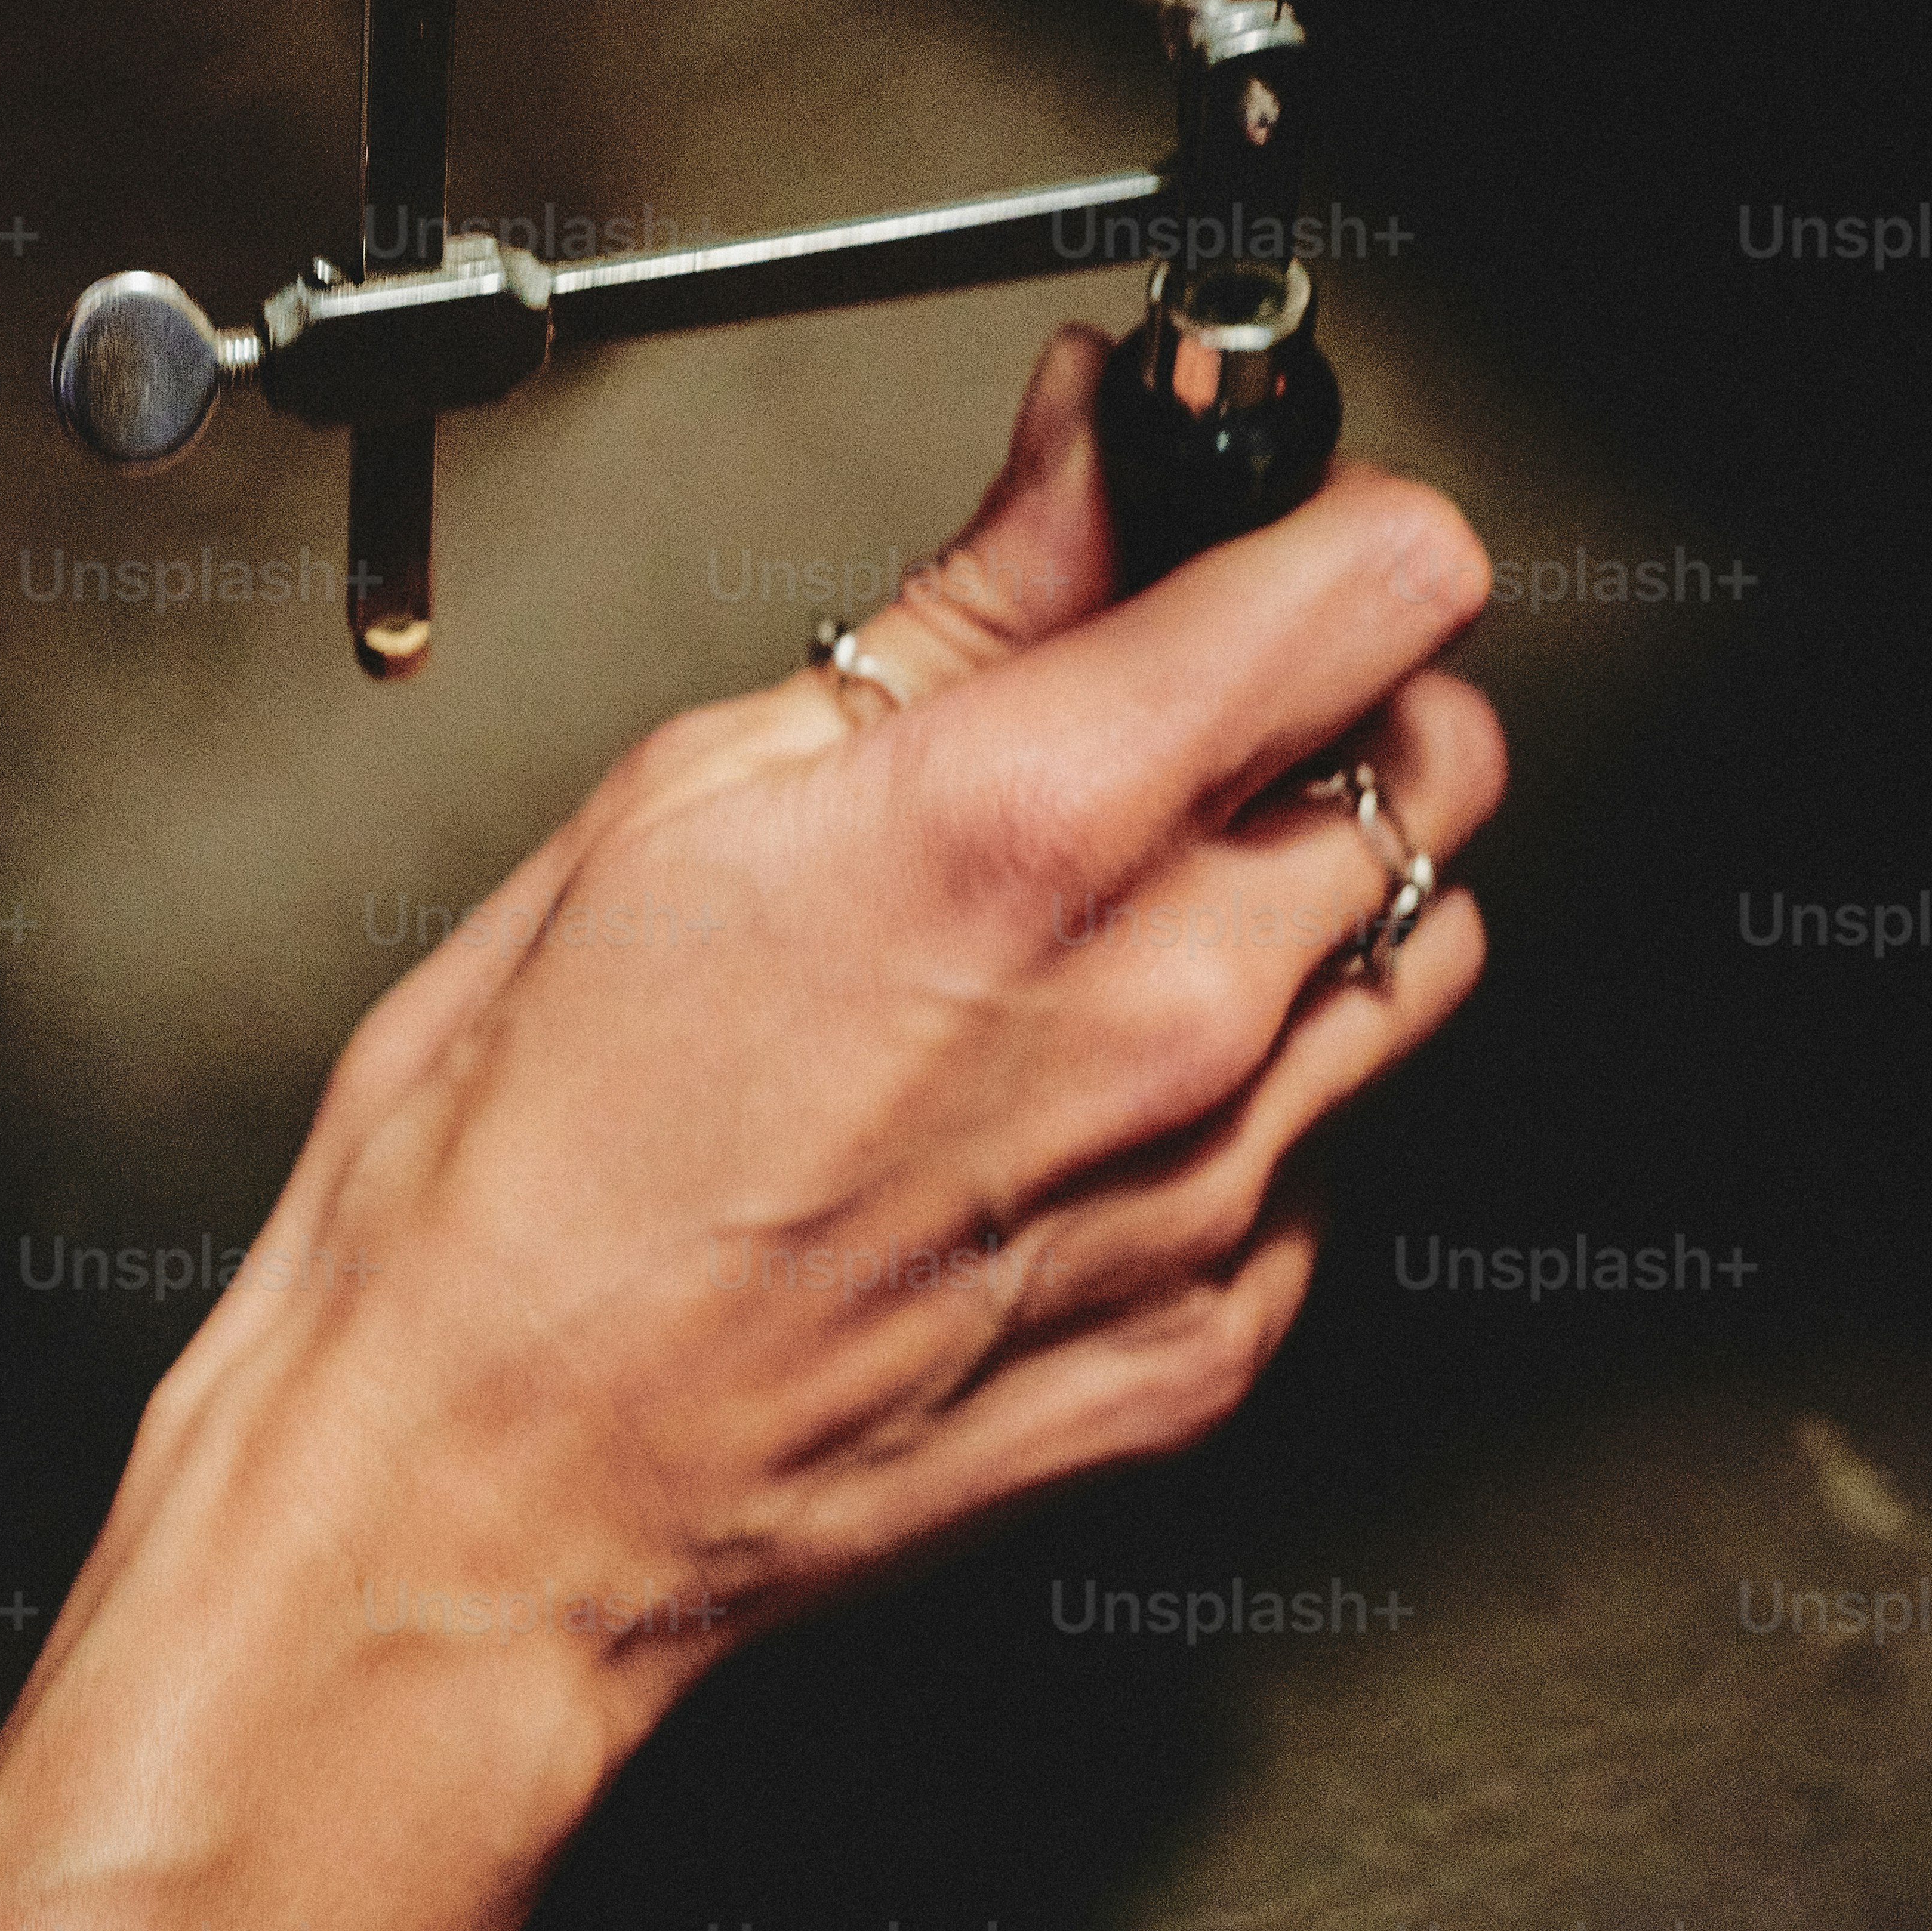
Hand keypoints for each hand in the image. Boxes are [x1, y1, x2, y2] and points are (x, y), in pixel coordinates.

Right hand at [0, 350, 1498, 1930]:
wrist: (487, 1479)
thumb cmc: (532, 1155)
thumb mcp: (701, 781)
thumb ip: (962, 603)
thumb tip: (1083, 451)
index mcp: (1032, 829)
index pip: (1382, 583)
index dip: (1326, 514)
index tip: (1257, 514)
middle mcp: (1166, 1010)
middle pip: (1444, 753)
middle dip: (1344, 691)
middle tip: (1197, 695)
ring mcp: (1210, 1193)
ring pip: (1422, 948)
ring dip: (1321, 885)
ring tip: (1142, 891)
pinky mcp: (1214, 1338)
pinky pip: (1331, 1149)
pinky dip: (1254, 1085)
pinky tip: (1089, 1076)